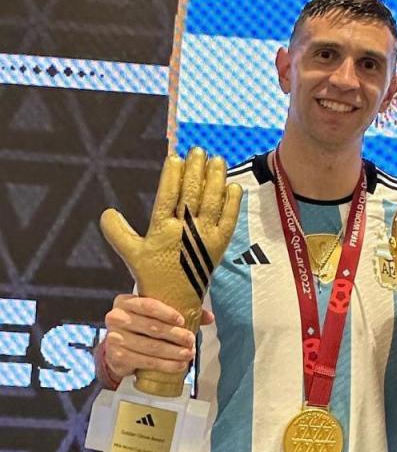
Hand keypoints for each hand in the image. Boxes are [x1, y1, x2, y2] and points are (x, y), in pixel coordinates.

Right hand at [100, 148, 242, 332]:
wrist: (177, 300)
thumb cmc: (152, 274)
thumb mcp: (132, 254)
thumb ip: (118, 232)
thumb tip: (106, 212)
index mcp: (162, 231)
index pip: (168, 197)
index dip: (172, 176)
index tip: (174, 158)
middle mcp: (185, 232)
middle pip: (192, 195)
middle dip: (196, 170)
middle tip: (198, 151)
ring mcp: (205, 238)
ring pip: (212, 202)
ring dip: (216, 179)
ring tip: (217, 159)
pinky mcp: (220, 245)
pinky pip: (229, 219)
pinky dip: (233, 202)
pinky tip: (234, 186)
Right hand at [103, 294, 214, 380]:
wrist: (117, 348)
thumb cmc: (141, 326)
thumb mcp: (156, 315)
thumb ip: (182, 311)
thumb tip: (209, 317)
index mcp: (125, 301)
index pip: (148, 305)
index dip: (166, 313)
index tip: (182, 320)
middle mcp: (116, 317)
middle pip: (152, 327)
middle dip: (175, 335)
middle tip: (191, 340)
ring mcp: (114, 338)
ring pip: (150, 346)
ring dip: (173, 352)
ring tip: (189, 354)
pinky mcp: (117, 357)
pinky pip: (146, 361)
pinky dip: (165, 365)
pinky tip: (178, 365)